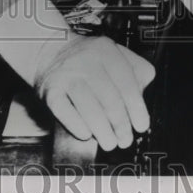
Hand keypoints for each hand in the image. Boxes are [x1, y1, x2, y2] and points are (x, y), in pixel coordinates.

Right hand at [34, 34, 153, 150]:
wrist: (50, 51)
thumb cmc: (89, 59)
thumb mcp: (114, 52)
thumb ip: (135, 69)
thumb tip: (142, 97)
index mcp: (106, 50)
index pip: (127, 83)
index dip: (137, 108)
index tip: (141, 126)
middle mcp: (85, 60)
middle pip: (110, 99)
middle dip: (121, 125)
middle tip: (125, 140)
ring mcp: (66, 75)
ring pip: (90, 109)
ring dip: (103, 132)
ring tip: (110, 143)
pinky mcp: (50, 91)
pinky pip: (66, 114)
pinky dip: (79, 127)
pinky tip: (87, 134)